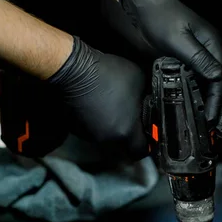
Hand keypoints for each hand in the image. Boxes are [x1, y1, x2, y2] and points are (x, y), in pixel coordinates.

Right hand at [48, 37, 148, 160]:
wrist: (75, 70)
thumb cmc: (109, 74)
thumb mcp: (139, 80)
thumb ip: (144, 98)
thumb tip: (144, 104)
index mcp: (126, 131)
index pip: (140, 151)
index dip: (146, 144)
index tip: (147, 135)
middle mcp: (107, 139)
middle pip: (122, 144)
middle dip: (127, 133)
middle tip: (129, 117)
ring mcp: (89, 135)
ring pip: (106, 137)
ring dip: (110, 126)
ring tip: (109, 107)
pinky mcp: (76, 128)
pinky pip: (91, 129)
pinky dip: (95, 121)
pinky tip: (95, 105)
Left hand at [118, 0, 221, 135]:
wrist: (146, 6)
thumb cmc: (162, 19)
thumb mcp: (180, 40)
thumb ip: (199, 59)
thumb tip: (218, 77)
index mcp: (214, 46)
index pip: (221, 80)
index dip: (218, 101)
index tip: (213, 119)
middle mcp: (211, 53)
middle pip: (220, 85)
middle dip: (221, 107)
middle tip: (219, 130)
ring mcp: (200, 57)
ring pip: (211, 85)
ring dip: (212, 105)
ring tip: (213, 126)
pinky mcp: (187, 60)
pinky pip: (198, 82)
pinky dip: (200, 97)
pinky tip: (197, 110)